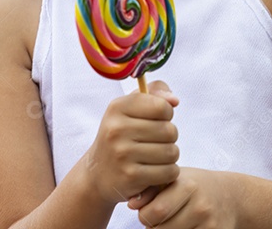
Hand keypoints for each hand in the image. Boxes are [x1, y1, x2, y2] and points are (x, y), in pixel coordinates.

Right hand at [81, 80, 180, 205]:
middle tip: (156, 141)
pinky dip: (168, 172)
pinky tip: (156, 171)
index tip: (157, 120)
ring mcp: (122, 154)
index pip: (161, 107)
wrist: (97, 173)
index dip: (166, 114)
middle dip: (169, 137)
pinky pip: (168, 172)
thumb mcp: (130, 108)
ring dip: (170, 156)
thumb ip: (155, 93)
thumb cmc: (121, 134)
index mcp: (117, 108)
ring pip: (172, 152)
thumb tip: (174, 100)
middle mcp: (117, 129)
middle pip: (169, 131)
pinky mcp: (131, 176)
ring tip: (156, 155)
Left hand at [127, 167, 239, 227]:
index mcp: (187, 186)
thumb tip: (131, 204)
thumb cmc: (195, 186)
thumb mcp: (174, 179)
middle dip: (153, 227)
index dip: (145, 214)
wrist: (232, 197)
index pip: (153, 212)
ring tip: (171, 221)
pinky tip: (183, 226)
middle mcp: (200, 205)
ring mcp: (209, 224)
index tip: (149, 209)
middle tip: (157, 219)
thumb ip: (151, 189)